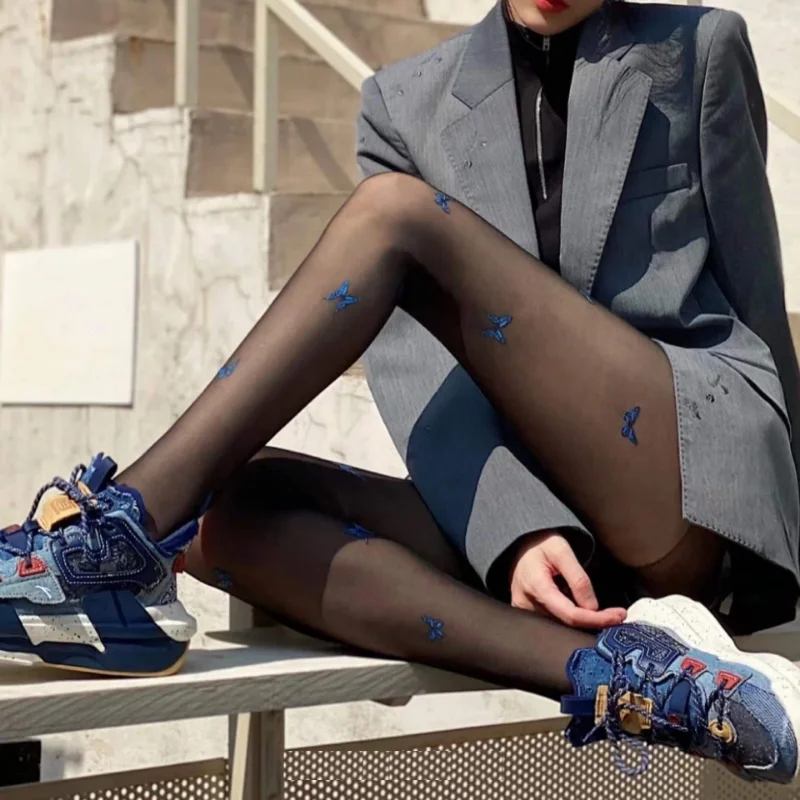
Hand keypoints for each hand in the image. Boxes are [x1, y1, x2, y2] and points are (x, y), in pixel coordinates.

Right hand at [509, 531, 626, 628]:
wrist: (521, 543)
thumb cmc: (541, 543)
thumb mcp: (562, 551)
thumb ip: (578, 579)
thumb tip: (592, 607)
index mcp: (536, 587)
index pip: (570, 615)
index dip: (596, 619)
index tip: (618, 616)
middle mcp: (526, 603)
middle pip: (566, 623)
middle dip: (593, 621)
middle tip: (616, 615)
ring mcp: (524, 610)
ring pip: (559, 624)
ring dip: (583, 620)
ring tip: (603, 612)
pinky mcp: (526, 612)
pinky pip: (552, 620)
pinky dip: (570, 617)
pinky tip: (582, 609)